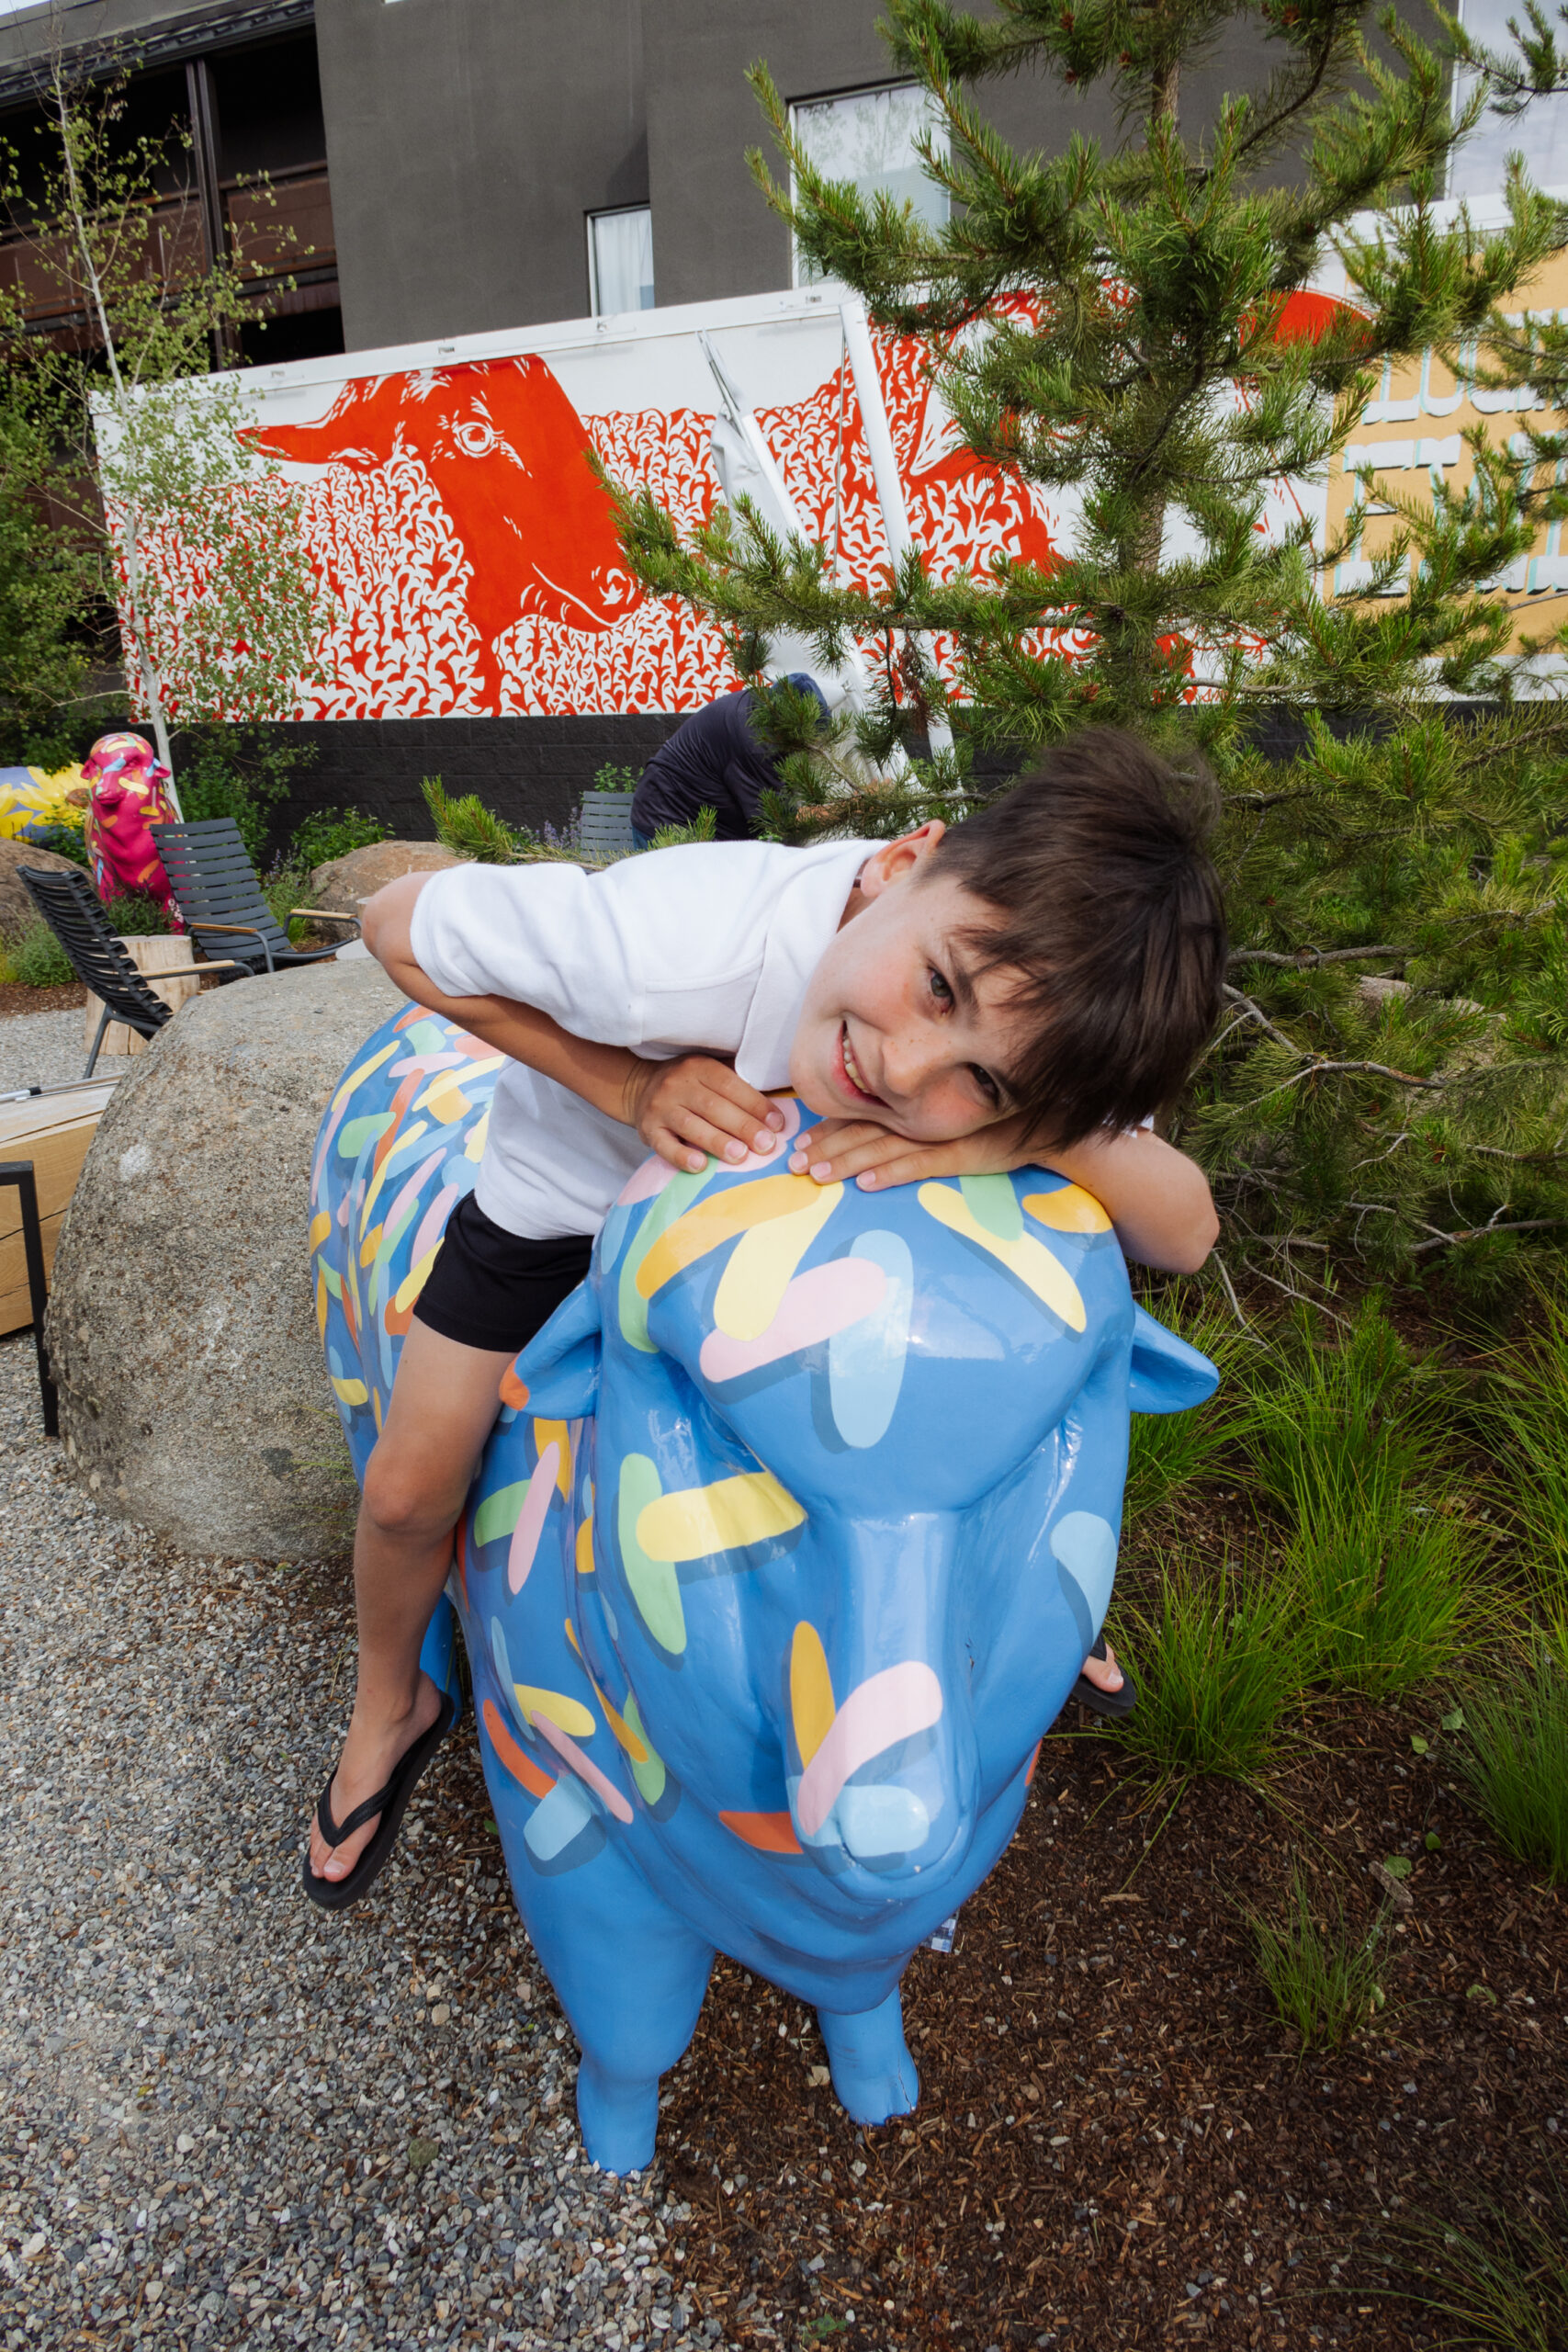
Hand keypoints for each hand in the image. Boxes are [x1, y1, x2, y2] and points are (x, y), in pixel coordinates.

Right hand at [628, 1055, 786, 1174]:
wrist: (639, 1087)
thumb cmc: (689, 1085)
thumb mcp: (709, 1074)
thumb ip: (737, 1087)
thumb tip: (777, 1113)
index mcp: (699, 1067)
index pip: (731, 1085)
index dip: (755, 1105)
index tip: (778, 1124)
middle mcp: (677, 1085)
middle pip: (713, 1107)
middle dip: (743, 1127)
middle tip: (766, 1145)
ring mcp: (660, 1108)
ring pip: (691, 1126)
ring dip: (718, 1142)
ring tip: (741, 1157)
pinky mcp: (648, 1129)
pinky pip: (664, 1145)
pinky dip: (682, 1156)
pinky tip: (700, 1166)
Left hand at [787, 1112, 1039, 1190]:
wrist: (1037, 1123)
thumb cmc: (986, 1120)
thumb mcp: (940, 1115)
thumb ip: (906, 1121)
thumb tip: (866, 1138)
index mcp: (909, 1106)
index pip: (859, 1116)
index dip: (826, 1129)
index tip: (798, 1142)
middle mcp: (917, 1116)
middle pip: (861, 1131)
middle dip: (824, 1147)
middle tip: (794, 1164)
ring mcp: (937, 1135)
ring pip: (882, 1148)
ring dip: (847, 1162)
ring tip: (819, 1175)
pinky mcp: (959, 1155)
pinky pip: (919, 1165)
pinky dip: (892, 1174)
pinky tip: (867, 1185)